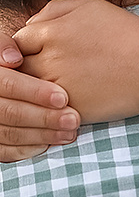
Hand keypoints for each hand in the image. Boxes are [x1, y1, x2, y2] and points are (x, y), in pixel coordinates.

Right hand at [0, 36, 79, 162]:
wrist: (7, 84)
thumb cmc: (8, 57)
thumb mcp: (4, 45)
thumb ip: (5, 45)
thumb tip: (14, 59)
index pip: (6, 84)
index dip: (34, 91)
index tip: (63, 97)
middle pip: (8, 112)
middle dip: (43, 117)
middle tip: (73, 119)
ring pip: (7, 134)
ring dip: (41, 135)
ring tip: (70, 132)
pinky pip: (3, 151)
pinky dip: (26, 150)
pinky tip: (48, 144)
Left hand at [15, 0, 138, 124]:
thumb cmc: (127, 34)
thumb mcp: (90, 7)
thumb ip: (54, 10)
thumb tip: (30, 24)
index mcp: (51, 32)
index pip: (16, 42)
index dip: (26, 48)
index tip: (39, 53)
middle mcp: (49, 58)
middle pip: (19, 68)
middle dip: (28, 69)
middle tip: (48, 71)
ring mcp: (58, 86)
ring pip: (30, 92)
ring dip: (38, 90)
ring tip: (55, 88)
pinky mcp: (70, 109)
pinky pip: (48, 110)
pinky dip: (52, 108)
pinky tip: (66, 101)